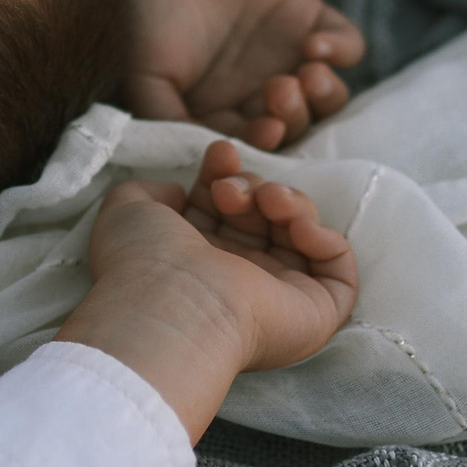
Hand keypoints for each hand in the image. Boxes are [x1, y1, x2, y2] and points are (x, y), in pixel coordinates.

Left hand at [59, 141, 358, 439]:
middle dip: (252, 184)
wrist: (171, 307)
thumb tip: (177, 192)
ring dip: (288, 200)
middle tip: (230, 188)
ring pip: (301, 231)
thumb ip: (148, 191)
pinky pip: (338, 267)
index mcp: (197, 257)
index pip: (225, 205)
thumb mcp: (128, 210)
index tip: (219, 153)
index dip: (225, 172)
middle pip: (264, 213)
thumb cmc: (143, 261)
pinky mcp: (316, 313)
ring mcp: (279, 296)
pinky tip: (297, 225)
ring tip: (266, 200)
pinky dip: (325, 236)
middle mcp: (238, 277)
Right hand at [105, 0, 362, 148]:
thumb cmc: (140, 13)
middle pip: (299, 127)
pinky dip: (340, 52)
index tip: (263, 132)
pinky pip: (346, 46)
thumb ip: (171, 125)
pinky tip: (313, 45)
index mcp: (221, 115)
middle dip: (295, 119)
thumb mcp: (146, 79)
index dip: (267, 149)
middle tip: (279, 96)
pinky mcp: (308, 16)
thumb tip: (207, 164)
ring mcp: (286, 54)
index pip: (257, 148)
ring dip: (323, 95)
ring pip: (327, 95)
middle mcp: (258, 92)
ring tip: (304, 75)